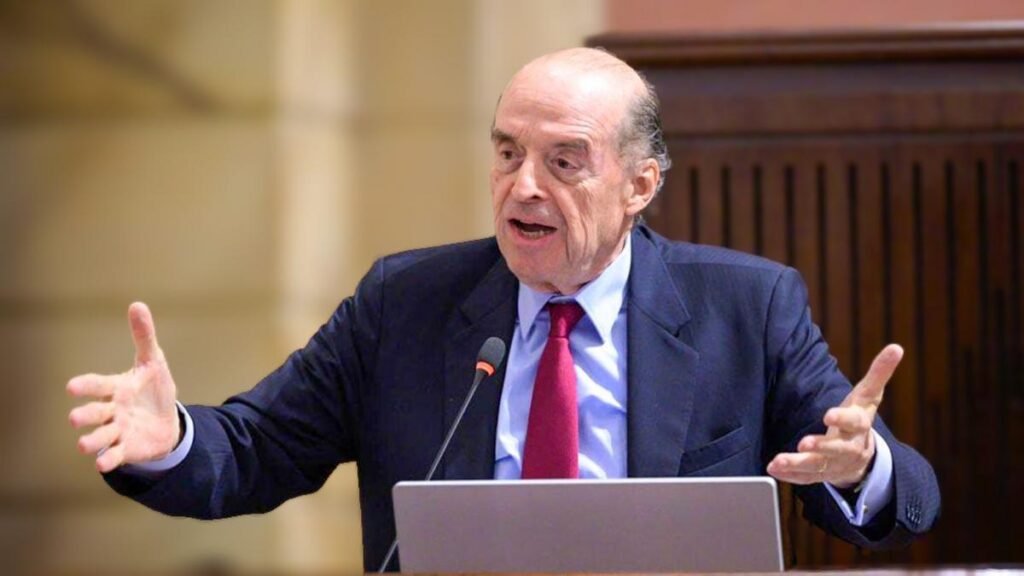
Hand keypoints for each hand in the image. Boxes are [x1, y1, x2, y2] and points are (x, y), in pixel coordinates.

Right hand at [67, 302, 180, 472]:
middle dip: (85, 415)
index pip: (98, 385)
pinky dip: (108, 460)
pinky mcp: (126, 448)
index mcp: (117, 388)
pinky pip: (115, 455)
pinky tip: (102, 465)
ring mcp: (117, 431)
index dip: (86, 386)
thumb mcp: (153, 362)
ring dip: (92, 441)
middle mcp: (112, 410)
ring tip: (84, 445)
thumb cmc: (154, 389)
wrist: (167, 422)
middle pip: (95, 413)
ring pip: (101, 436)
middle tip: (75, 418)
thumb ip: (143, 336)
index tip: (72, 387)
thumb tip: (137, 304)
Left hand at [767, 344, 902, 487]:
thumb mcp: (868, 396)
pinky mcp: (820, 475)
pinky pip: (805, 478)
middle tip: (804, 443)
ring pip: (817, 466)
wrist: (862, 457)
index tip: (829, 414)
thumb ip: (879, 373)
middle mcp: (848, 447)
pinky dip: (790, 476)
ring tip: (777, 462)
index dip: (843, 418)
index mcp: (859, 426)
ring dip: (797, 464)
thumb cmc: (859, 418)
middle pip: (836, 449)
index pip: (854, 422)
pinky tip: (773, 469)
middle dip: (820, 446)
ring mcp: (834, 464)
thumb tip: (897, 347)